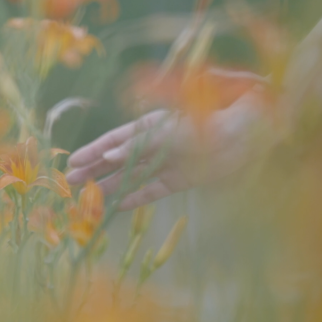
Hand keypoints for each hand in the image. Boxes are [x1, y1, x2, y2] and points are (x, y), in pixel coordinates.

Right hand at [66, 90, 282, 209]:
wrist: (251, 126)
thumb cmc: (212, 114)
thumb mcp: (173, 128)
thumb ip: (142, 143)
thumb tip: (111, 154)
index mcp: (150, 125)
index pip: (114, 139)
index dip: (92, 151)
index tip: (71, 162)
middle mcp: (155, 143)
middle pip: (117, 159)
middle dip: (93, 170)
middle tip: (69, 183)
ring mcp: (167, 162)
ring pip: (130, 176)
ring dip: (109, 186)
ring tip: (87, 198)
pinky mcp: (181, 178)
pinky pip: (153, 190)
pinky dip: (136, 198)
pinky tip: (119, 206)